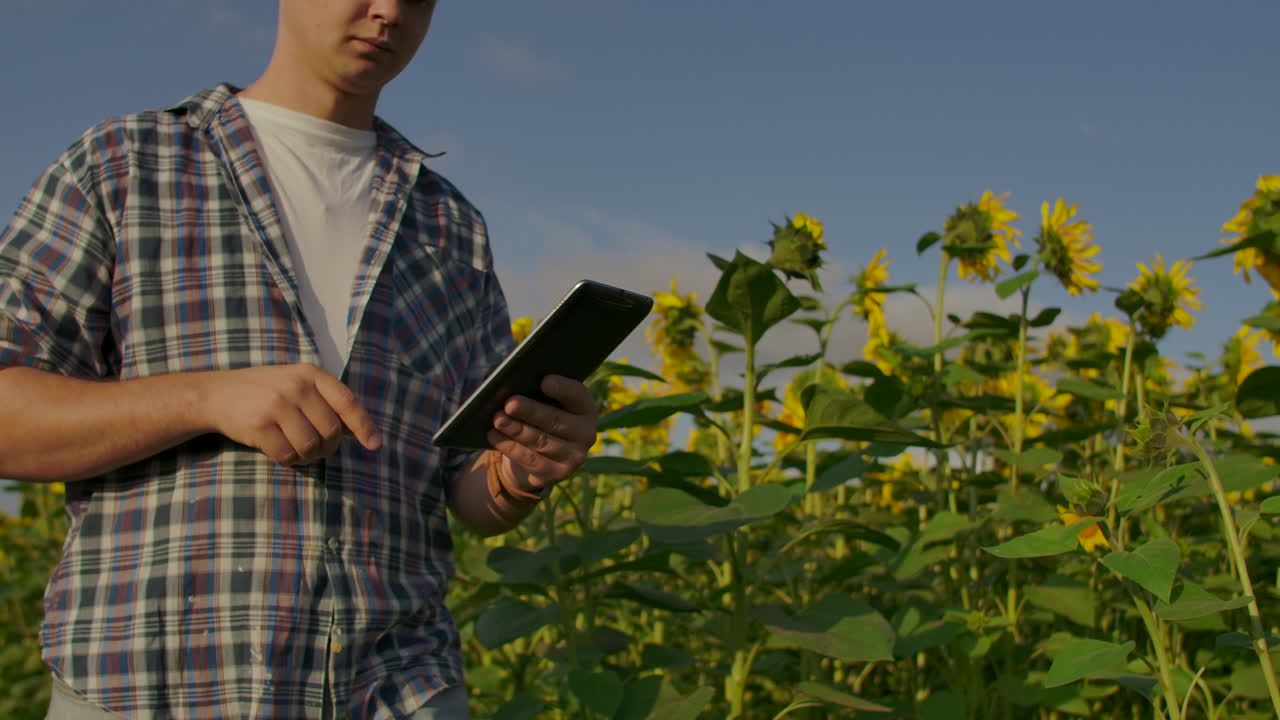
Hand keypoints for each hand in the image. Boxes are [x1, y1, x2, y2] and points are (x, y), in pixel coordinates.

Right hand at [203, 364, 382, 465]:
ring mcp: (277, 404)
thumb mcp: (298, 386)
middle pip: (330, 431)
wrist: (215, 394)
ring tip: (295, 448)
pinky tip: (278, 450)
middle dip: (327, 447)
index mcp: (311, 374)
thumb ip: (327, 403)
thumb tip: (358, 430)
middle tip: (315, 448)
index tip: (375, 445)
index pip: (347, 402)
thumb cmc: (264, 392)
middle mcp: (297, 386)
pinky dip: (287, 460)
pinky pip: (287, 455)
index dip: (364, 426)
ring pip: (310, 446)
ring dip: (307, 456)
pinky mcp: (259, 425)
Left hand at [487, 375, 597, 495]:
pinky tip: (494, 435)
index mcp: (585, 407)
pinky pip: (530, 459)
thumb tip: (513, 389)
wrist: (539, 456)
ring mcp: (574, 456)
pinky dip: (510, 446)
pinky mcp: (557, 473)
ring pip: (541, 441)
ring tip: (497, 419)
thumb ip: (536, 393)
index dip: (563, 388)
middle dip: (531, 411)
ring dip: (516, 429)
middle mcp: (586, 433)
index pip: (578, 395)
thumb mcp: (543, 402)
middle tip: (510, 404)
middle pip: (556, 420)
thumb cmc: (539, 417)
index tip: (544, 381)